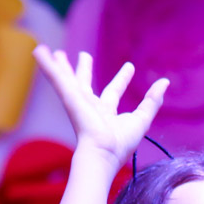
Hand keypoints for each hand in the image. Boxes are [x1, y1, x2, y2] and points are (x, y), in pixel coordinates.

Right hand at [33, 45, 168, 168]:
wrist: (101, 153)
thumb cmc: (120, 144)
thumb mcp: (142, 119)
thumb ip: (152, 101)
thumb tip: (165, 82)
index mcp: (106, 113)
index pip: (114, 92)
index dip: (122, 79)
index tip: (130, 67)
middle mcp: (89, 106)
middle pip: (84, 83)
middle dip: (83, 70)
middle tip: (83, 55)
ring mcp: (77, 101)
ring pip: (66, 79)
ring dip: (59, 65)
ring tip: (54, 51)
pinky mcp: (68, 97)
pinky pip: (55, 77)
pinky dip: (46, 65)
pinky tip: (38, 51)